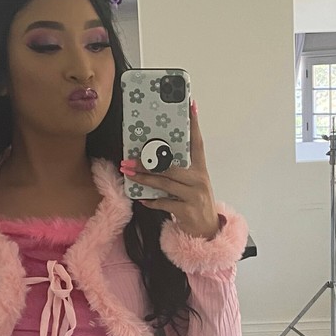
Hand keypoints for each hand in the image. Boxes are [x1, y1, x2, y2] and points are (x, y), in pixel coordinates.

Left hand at [122, 102, 220, 239]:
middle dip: (148, 161)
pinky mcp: (187, 210)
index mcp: (200, 169)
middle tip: (128, 158)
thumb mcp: (192, 183)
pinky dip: (152, 201)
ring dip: (144, 178)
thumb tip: (152, 158)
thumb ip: (178, 170)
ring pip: (165, 183)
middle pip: (171, 165)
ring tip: (128, 173)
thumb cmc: (195, 202)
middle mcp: (199, 179)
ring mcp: (194, 195)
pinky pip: (165, 202)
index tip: (190, 104)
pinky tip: (142, 198)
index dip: (193, 124)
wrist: (207, 230)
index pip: (197, 142)